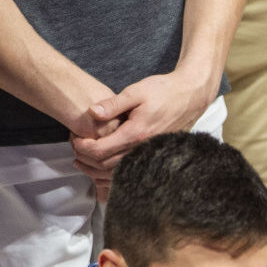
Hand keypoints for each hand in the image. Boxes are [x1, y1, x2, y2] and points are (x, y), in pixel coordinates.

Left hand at [68, 64, 215, 178]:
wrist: (191, 97)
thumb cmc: (164, 91)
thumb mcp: (136, 91)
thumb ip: (113, 104)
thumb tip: (92, 112)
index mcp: (136, 133)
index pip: (100, 150)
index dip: (82, 147)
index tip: (74, 139)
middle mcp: (143, 149)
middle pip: (106, 166)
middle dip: (86, 160)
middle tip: (75, 149)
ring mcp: (150, 155)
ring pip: (118, 173)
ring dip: (98, 170)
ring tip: (84, 161)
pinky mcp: (155, 156)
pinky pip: (131, 172)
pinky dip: (114, 174)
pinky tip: (105, 167)